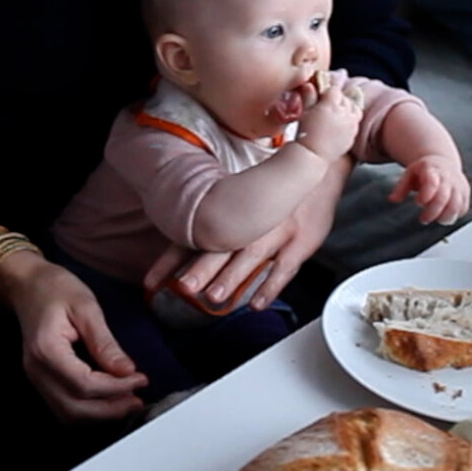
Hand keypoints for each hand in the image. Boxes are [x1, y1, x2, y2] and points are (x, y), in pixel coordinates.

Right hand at [0, 252, 145, 421]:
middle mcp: (37, 371)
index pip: (84, 384)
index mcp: (47, 350)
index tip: (140, 379)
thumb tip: (127, 370)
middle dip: (110, 409)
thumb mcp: (86, 307)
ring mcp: (36, 379)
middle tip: (138, 399)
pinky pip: (64, 407)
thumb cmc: (55, 289)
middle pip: (74, 409)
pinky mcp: (42, 381)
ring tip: (127, 402)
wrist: (27, 285)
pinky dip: (88, 410)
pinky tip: (108, 399)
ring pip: (68, 415)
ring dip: (100, 414)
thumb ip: (105, 342)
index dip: (116, 388)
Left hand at [146, 163, 340, 311]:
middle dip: (201, 268)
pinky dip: (270, 286)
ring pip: (251, 256)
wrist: (318, 167)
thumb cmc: (275, 188)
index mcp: (230, 211)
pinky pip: (284, 267)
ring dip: (232, 277)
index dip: (171, 260)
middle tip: (184, 287)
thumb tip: (182, 246)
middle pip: (221, 247)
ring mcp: (276, 230)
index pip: (194, 237)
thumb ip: (215, 222)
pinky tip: (256, 303)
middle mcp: (250, 221)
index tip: (153, 282)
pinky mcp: (301, 240)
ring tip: (216, 297)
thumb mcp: (241, 197)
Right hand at [296, 72, 365, 163]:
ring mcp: (351, 124)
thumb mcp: (305, 112)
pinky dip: (349, 120)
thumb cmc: (305, 134)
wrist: (312, 155)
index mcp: (331, 105)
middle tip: (326, 107)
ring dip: (346, 108)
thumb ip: (309, 96)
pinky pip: (355, 121)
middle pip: (345, 98)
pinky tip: (340, 125)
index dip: (327, 93)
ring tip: (335, 115)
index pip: (334, 90)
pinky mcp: (353, 134)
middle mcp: (344, 113)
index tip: (321, 98)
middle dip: (337, 100)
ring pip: (353, 108)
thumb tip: (309, 85)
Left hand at [389, 155, 470, 225]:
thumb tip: (392, 199)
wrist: (444, 163)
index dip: (426, 194)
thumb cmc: (425, 171)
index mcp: (432, 169)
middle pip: (443, 198)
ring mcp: (459, 185)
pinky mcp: (465, 194)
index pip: (432, 182)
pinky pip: (463, 209)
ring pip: (456, 206)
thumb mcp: (410, 173)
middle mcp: (448, 177)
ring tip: (435, 220)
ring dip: (444, 217)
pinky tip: (443, 216)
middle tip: (423, 219)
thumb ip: (401, 187)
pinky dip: (454, 216)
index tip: (418, 202)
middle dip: (432, 212)